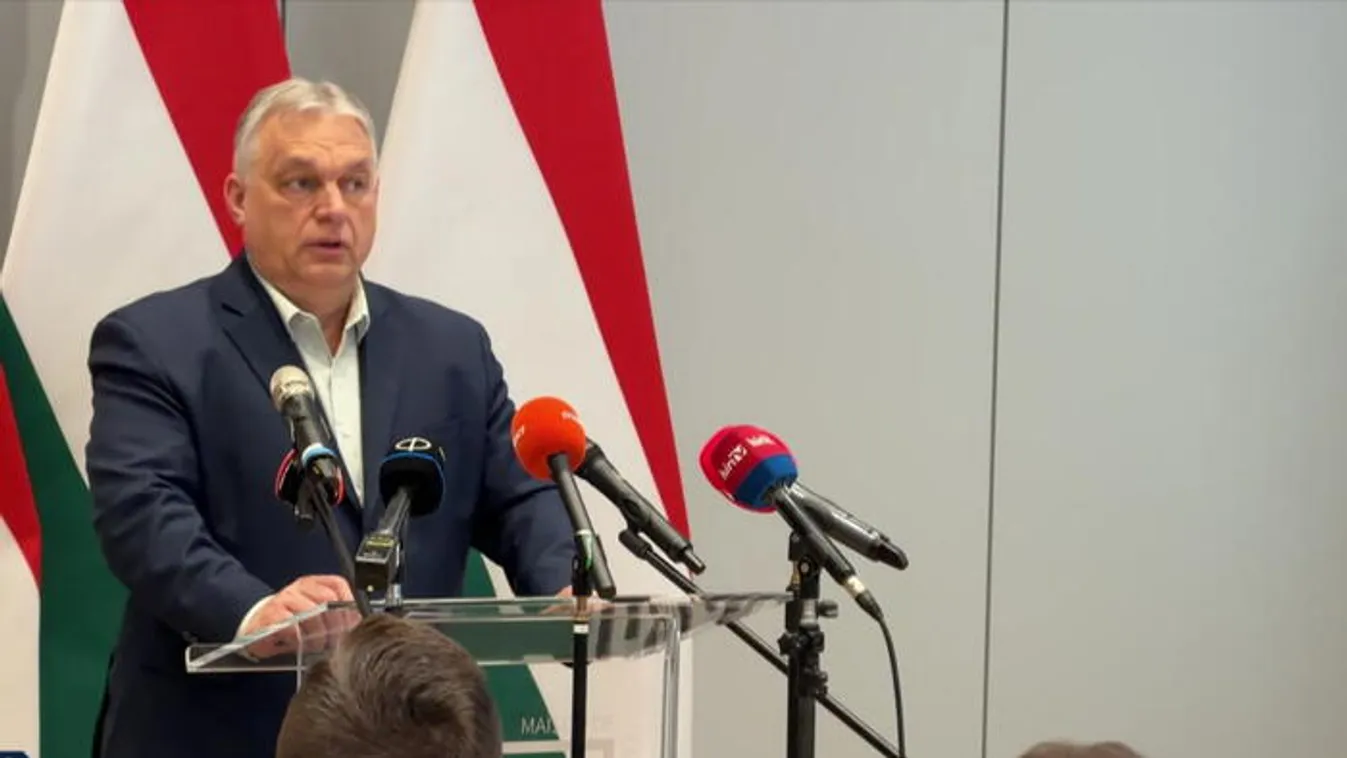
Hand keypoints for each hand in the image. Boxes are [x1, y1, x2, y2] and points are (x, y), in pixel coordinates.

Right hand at [241, 575, 355, 658]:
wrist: (256, 626)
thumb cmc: (289, 622)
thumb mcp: (313, 614)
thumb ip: (333, 614)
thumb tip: (356, 624)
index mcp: (312, 584)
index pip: (337, 584)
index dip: (349, 602)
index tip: (353, 620)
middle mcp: (299, 588)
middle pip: (326, 598)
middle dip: (335, 622)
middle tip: (336, 638)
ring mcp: (284, 600)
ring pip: (310, 612)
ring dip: (317, 633)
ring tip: (318, 645)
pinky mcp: (271, 615)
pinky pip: (290, 625)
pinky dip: (298, 637)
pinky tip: (299, 643)